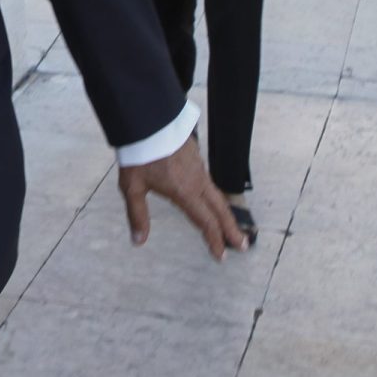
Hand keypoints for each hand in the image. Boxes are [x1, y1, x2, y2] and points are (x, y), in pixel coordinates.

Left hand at [118, 136, 246, 259]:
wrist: (148, 120)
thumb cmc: (139, 155)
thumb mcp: (132, 187)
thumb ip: (137, 215)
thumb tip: (139, 241)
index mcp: (184, 192)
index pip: (205, 221)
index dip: (214, 240)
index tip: (221, 256)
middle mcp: (197, 182)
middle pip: (220, 209)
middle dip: (231, 229)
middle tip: (243, 245)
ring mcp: (199, 168)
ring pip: (217, 195)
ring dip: (225, 214)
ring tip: (229, 227)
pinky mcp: (196, 158)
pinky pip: (210, 183)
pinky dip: (216, 198)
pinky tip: (211, 201)